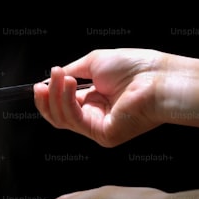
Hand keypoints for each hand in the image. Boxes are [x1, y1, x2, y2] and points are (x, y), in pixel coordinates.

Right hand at [36, 49, 168, 146]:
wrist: (159, 77)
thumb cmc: (136, 67)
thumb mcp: (94, 63)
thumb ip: (71, 72)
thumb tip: (51, 79)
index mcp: (96, 100)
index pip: (64, 105)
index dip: (49, 96)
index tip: (39, 84)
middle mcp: (96, 117)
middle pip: (58, 116)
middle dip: (47, 98)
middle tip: (44, 82)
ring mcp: (99, 128)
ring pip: (63, 119)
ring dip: (56, 96)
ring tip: (62, 77)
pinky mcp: (104, 135)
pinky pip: (75, 121)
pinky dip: (67, 102)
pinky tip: (69, 85)